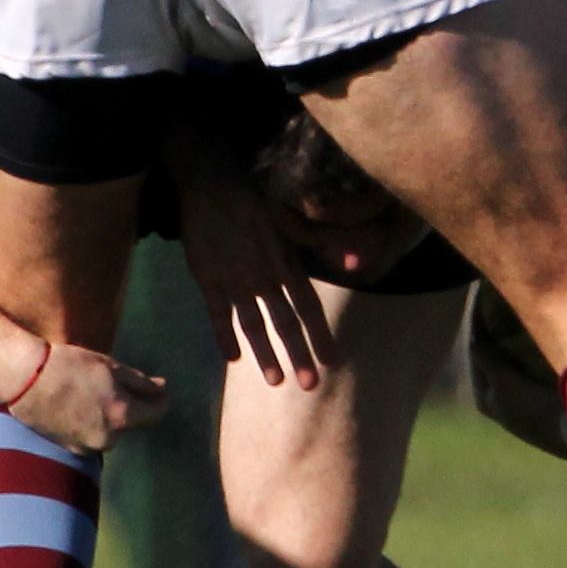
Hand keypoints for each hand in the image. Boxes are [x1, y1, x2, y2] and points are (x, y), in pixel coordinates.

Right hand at [7, 341, 167, 454]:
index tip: (157, 387)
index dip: (160, 398)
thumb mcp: (111, 367)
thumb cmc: (69, 366)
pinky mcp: (70, 450)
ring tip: (86, 391)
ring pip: (110, 430)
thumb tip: (163, 389)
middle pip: (131, 421)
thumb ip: (141, 383)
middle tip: (109, 381)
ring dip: (107, 414)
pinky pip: (91, 436)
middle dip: (127, 404)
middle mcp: (108, 438)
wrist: (24, 379)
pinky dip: (89, 422)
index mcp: (122, 415)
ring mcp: (87, 447)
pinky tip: (75, 404)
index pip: (156, 413)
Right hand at [177, 173, 335, 389]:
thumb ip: (324, 243)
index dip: (320, 335)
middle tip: (310, 385)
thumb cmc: (256, 196)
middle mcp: (264, 276)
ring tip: (275, 381)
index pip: (309, 306)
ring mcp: (235, 280)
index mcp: (286, 262)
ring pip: (254, 324)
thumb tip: (357, 260)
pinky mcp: (208, 278)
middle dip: (299, 355)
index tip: (332, 361)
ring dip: (266, 354)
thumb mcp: (293, 216)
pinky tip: (233, 359)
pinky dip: (225, 336)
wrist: (212, 182)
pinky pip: (218, 314)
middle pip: (285, 322)